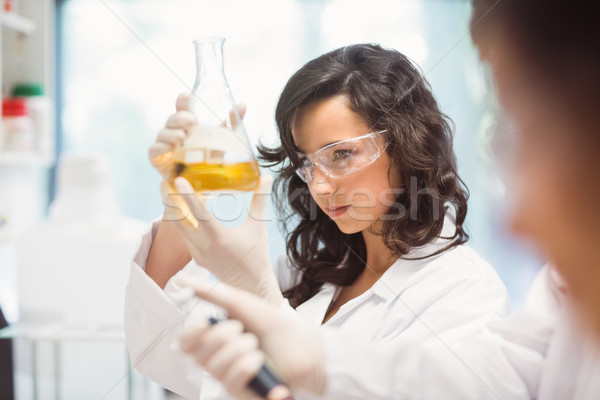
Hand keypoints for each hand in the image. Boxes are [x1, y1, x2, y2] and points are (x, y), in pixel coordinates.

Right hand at [149, 93, 246, 179]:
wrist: (201, 184)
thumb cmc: (208, 157)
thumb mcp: (221, 139)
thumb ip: (230, 123)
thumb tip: (243, 105)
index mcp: (187, 124)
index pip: (182, 107)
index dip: (182, 101)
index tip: (186, 96)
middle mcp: (174, 131)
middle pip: (172, 119)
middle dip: (180, 117)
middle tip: (192, 120)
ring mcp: (165, 144)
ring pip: (163, 133)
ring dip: (171, 133)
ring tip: (182, 136)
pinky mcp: (158, 159)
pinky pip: (154, 151)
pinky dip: (160, 148)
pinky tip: (168, 148)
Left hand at [160, 175, 283, 304]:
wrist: (251, 286)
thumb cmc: (257, 255)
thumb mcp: (258, 227)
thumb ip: (260, 201)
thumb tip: (267, 177)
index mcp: (220, 239)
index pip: (199, 213)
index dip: (187, 196)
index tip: (178, 180)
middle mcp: (204, 247)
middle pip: (179, 221)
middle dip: (169, 201)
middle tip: (163, 182)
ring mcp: (198, 254)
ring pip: (179, 229)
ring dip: (173, 210)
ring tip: (168, 191)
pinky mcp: (196, 258)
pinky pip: (185, 236)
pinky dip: (182, 221)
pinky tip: (181, 208)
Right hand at [179, 279, 324, 397]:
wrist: (302, 344)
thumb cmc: (272, 325)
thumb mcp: (240, 304)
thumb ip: (211, 294)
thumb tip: (183, 281)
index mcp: (214, 338)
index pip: (186, 343)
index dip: (190, 333)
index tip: (204, 322)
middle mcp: (218, 358)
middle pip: (199, 354)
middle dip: (222, 336)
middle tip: (242, 330)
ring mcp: (228, 376)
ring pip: (215, 367)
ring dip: (239, 350)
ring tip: (255, 345)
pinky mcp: (241, 391)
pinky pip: (230, 381)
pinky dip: (246, 366)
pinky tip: (258, 361)